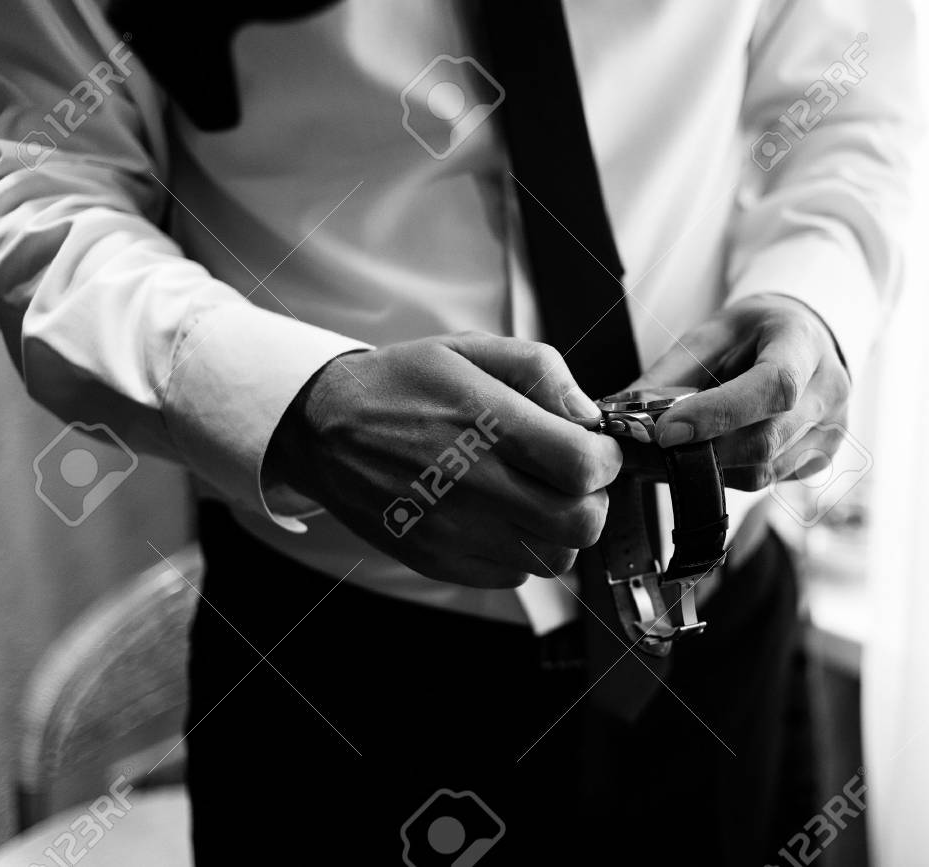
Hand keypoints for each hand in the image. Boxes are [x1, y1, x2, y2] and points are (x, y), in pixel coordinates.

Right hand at [265, 334, 622, 587]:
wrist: (322, 429)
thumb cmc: (403, 385)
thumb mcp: (471, 349)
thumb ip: (541, 372)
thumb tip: (589, 416)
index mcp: (484, 422)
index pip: (582, 465)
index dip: (606, 460)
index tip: (597, 450)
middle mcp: (471, 482)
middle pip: (580, 523)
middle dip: (593, 499)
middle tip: (573, 478)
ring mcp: (453, 530)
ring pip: (555, 558)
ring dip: (561, 529)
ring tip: (537, 497)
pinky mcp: (438, 561)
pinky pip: (515, 576)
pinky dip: (524, 550)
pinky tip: (502, 516)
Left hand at [629, 295, 850, 490]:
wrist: (801, 338)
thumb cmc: (754, 333)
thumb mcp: (709, 335)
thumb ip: (667, 375)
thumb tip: (617, 415)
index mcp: (804, 345)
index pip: (773, 386)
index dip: (718, 415)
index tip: (666, 431)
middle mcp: (829, 391)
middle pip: (766, 440)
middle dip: (701, 452)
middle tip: (647, 453)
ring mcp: (833, 430)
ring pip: (764, 471)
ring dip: (710, 469)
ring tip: (670, 455)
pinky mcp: (822, 459)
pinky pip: (769, 481)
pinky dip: (729, 474)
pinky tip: (709, 455)